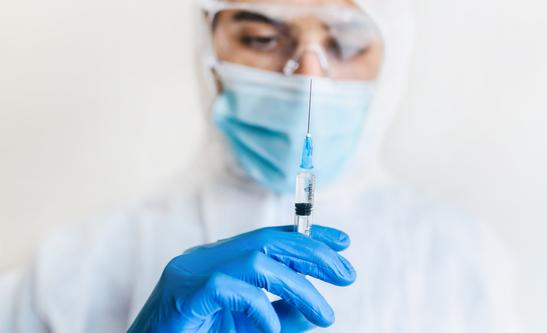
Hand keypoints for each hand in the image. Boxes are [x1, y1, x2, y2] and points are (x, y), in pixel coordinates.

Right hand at [127, 225, 355, 332]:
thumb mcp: (249, 329)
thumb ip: (280, 316)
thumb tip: (316, 310)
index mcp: (222, 260)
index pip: (271, 237)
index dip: (310, 237)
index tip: (343, 243)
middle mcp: (207, 257)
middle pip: (269, 241)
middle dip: (314, 254)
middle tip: (347, 274)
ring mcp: (192, 272)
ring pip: (257, 261)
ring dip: (298, 287)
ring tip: (324, 314)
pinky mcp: (184, 293)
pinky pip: (231, 289)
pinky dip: (260, 308)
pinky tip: (272, 329)